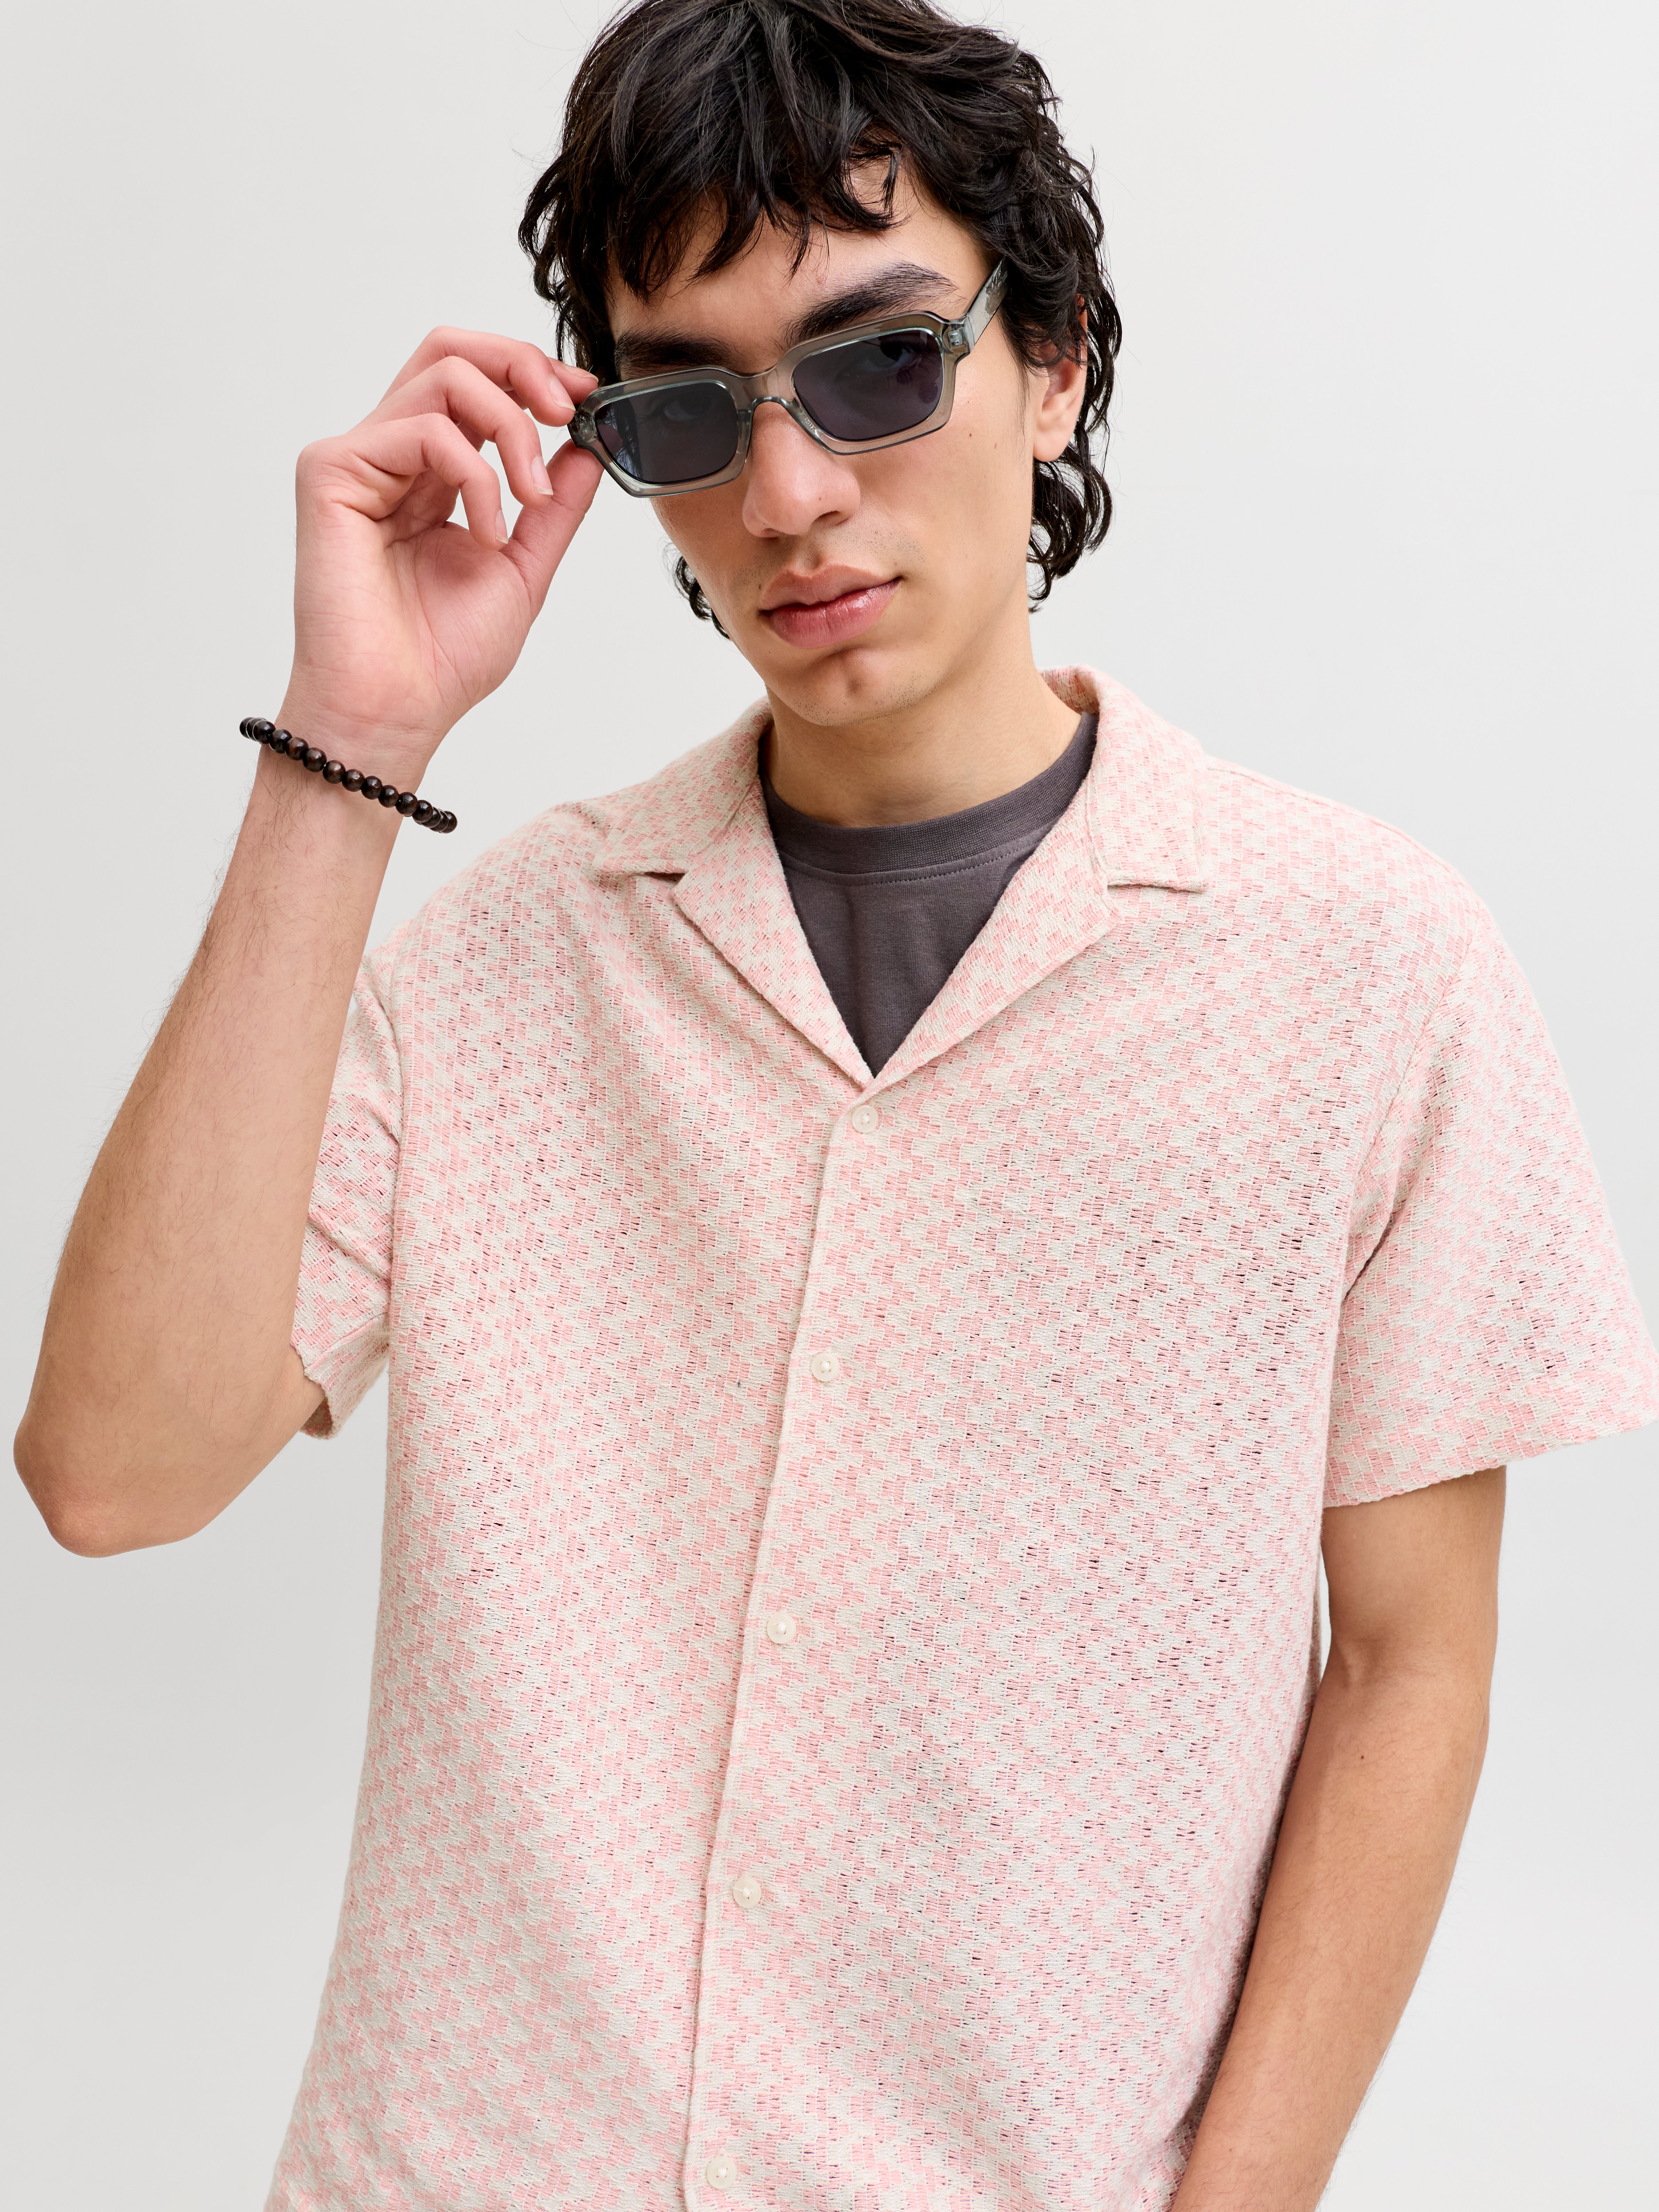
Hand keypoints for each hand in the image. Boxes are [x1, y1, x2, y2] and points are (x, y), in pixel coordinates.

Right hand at [279, 328, 603, 777]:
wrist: (398, 708)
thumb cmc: (444, 657)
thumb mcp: (525, 567)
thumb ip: (553, 505)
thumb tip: (586, 445)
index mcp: (432, 473)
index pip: (477, 381)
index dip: (534, 373)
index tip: (585, 399)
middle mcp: (391, 455)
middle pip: (451, 350)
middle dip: (521, 365)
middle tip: (566, 411)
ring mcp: (358, 459)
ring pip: (443, 375)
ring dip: (510, 428)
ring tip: (529, 497)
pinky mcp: (332, 471)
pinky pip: (421, 430)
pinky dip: (474, 474)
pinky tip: (486, 533)